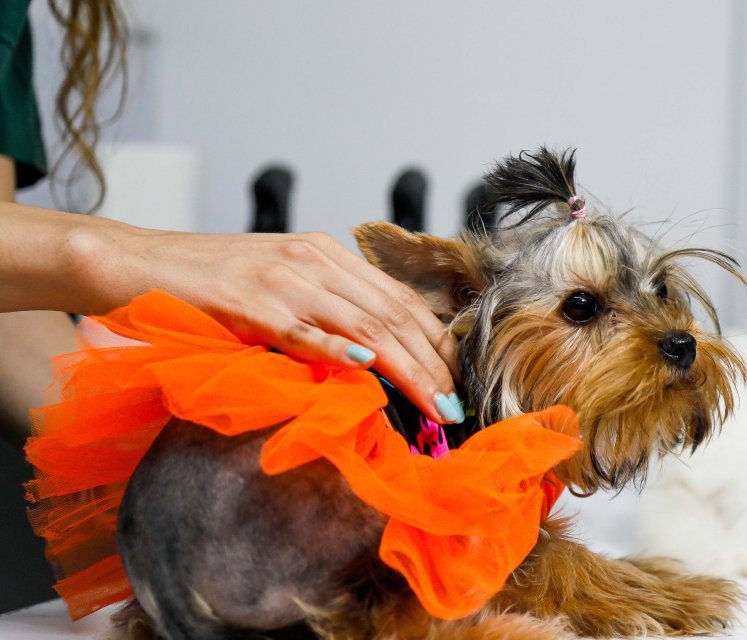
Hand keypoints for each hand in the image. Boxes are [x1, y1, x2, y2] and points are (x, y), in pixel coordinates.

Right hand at [72, 225, 464, 424]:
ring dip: (407, 369)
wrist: (133, 264)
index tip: (457, 380)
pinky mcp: (248, 304)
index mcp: (325, 254)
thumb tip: (372, 357)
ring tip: (434, 406)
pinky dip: (338, 350)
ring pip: (364, 324)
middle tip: (456, 405)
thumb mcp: (278, 287)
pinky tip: (369, 368)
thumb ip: (323, 312)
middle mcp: (313, 261)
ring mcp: (282, 280)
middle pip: (394, 314)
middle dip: (433, 364)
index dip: (436, 342)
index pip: (400, 300)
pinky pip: (302, 331)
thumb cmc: (205, 284)